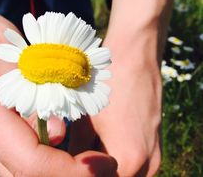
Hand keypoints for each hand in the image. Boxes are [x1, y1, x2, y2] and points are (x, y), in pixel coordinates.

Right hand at [0, 2, 117, 175]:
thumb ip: (27, 80)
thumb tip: (60, 132)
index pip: (27, 161)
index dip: (67, 170)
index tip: (103, 162)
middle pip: (24, 175)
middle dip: (68, 175)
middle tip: (105, 162)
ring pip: (20, 172)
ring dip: (58, 170)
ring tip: (91, 155)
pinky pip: (17, 159)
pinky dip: (46, 159)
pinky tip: (65, 139)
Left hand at [69, 37, 161, 175]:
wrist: (135, 55)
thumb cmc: (105, 82)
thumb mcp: (83, 119)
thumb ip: (75, 151)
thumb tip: (65, 164)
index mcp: (128, 159)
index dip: (79, 170)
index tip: (66, 160)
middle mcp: (148, 164)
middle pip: (112, 176)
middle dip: (90, 167)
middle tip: (72, 153)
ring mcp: (155, 155)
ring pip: (122, 172)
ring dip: (103, 163)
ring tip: (84, 144)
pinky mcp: (155, 143)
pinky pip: (133, 161)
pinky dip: (114, 154)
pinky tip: (99, 138)